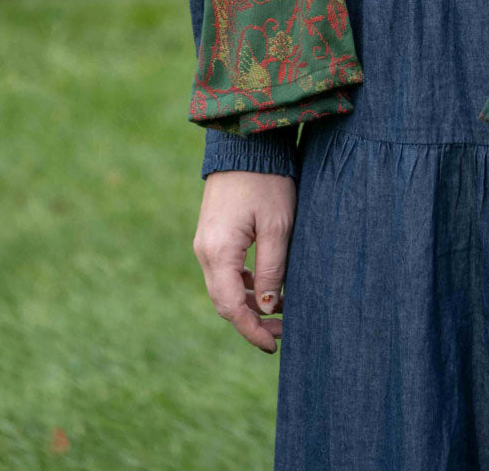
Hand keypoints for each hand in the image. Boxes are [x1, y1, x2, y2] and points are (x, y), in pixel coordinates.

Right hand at [193, 170, 297, 352]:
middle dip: (253, 321)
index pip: (231, 307)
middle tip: (283, 333)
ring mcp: (206, 242)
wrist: (246, 143)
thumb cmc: (266, 182)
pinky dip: (243, 285)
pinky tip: (265, 287)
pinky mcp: (213, 234)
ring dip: (249, 304)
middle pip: (225, 301)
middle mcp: (204, 251)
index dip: (252, 331)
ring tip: (280, 313)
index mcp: (218, 252)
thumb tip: (268, 307)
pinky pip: (224, 271)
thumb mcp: (277, 227)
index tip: (274, 346)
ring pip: (224, 287)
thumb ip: (273, 269)